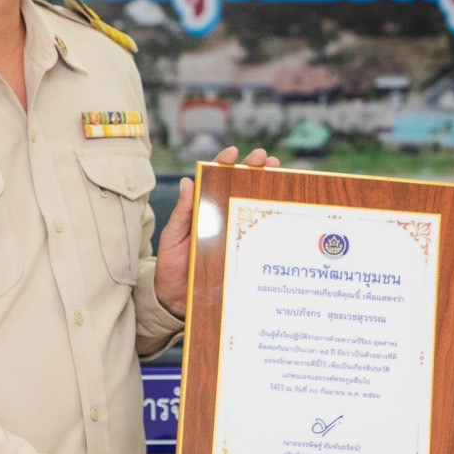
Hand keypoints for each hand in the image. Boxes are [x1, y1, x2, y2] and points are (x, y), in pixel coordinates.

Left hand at [154, 146, 278, 315]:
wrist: (175, 300)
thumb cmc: (171, 265)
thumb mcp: (173, 237)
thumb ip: (182, 213)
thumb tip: (187, 182)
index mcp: (203, 210)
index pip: (215, 181)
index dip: (224, 164)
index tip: (233, 152)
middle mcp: (222, 218)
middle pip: (240, 188)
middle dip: (255, 170)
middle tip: (265, 159)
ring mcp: (234, 235)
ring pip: (253, 207)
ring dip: (267, 189)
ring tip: (277, 174)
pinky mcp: (242, 253)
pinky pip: (258, 237)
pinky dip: (272, 223)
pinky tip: (282, 212)